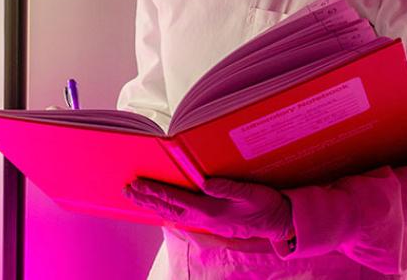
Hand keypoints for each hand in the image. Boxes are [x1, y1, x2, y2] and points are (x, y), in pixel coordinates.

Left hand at [124, 176, 293, 241]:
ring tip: (136, 197)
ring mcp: (207, 223)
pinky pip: (182, 216)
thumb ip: (227, 187)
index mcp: (210, 210)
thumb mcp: (250, 193)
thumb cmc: (266, 206)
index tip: (138, 184)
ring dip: (153, 205)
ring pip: (172, 213)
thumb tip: (205, 183)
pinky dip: (167, 210)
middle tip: (127, 189)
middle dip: (146, 198)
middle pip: (168, 208)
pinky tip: (162, 208)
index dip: (154, 190)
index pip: (175, 199)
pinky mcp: (211, 222)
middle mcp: (204, 219)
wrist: (279, 224)